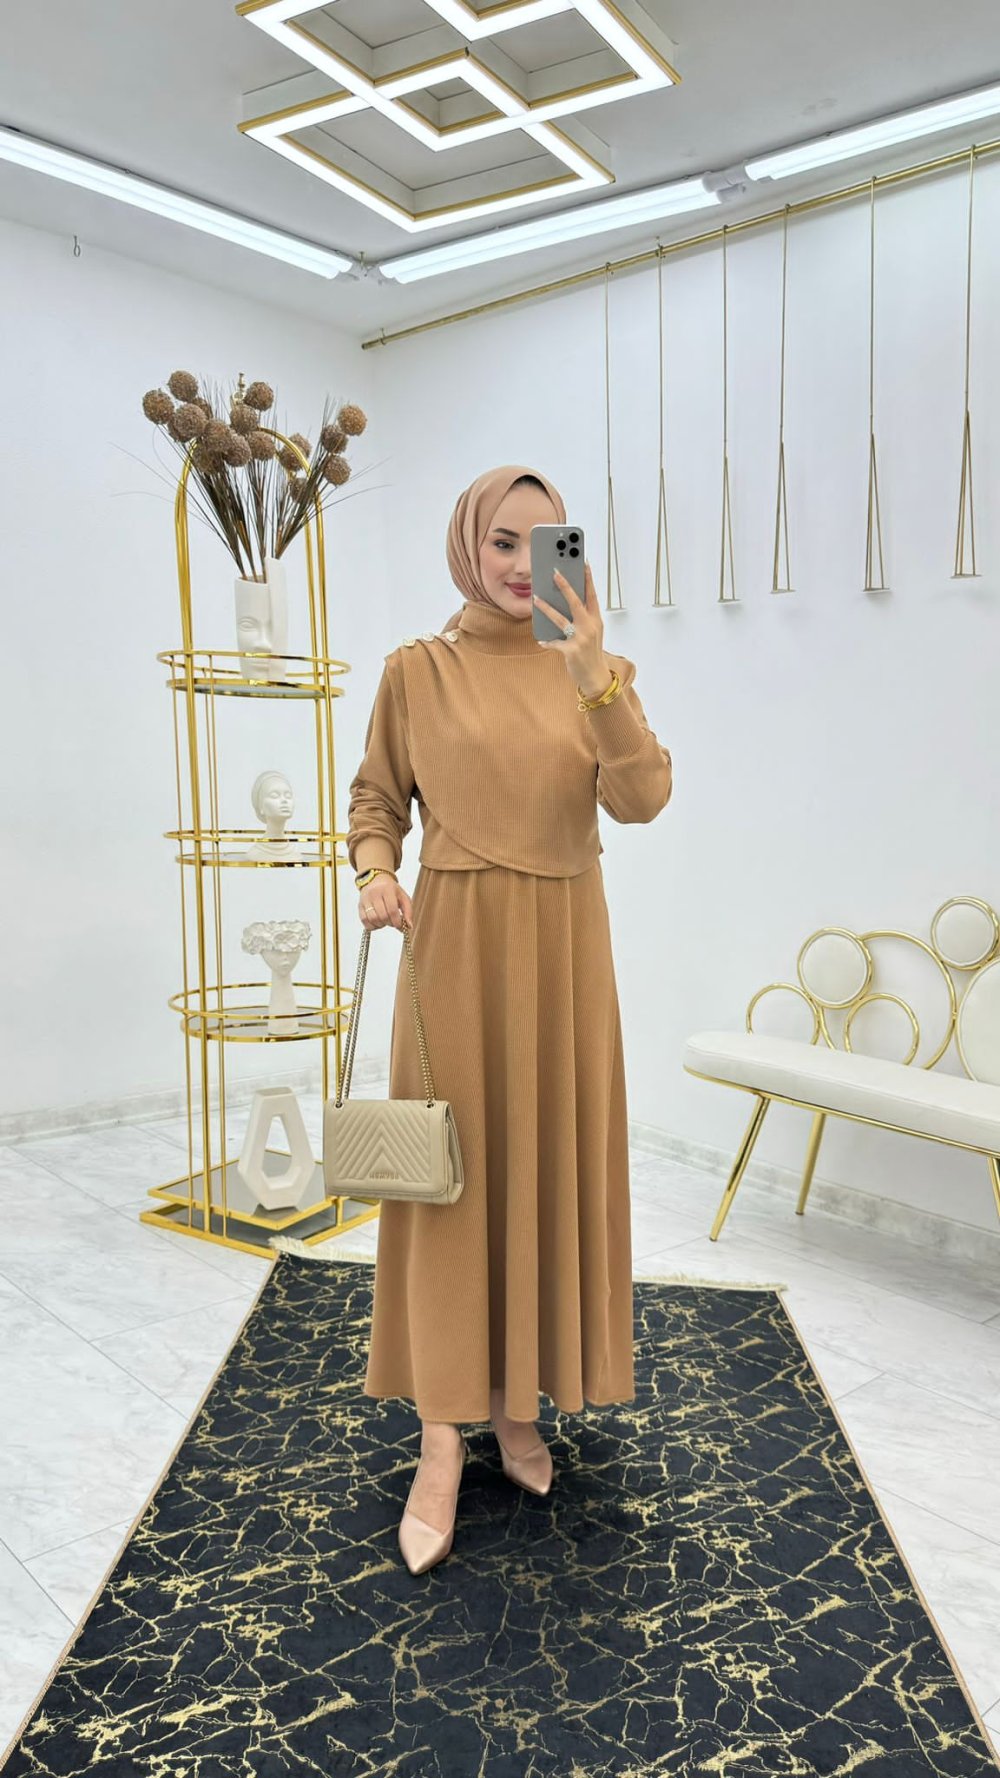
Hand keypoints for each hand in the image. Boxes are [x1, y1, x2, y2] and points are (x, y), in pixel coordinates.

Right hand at [358, 875, 412, 930]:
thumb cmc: (392, 890)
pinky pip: (364, 920)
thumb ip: (408, 911)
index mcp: (387, 889)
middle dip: (389, 923)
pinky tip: (377, 923)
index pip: (392, 910)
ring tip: (385, 922)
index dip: (396, 921)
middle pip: (382, 916)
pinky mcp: (359, 905)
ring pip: (372, 919)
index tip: (400, 926)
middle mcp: (374, 893)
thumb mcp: (403, 897)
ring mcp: (365, 899)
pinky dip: (371, 926)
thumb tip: (409, 926)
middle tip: (393, 923)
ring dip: (381, 925)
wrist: (376, 880)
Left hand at [532, 560, 610, 695]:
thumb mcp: (592, 632)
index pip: (592, 595)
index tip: (584, 563)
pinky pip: (554, 642)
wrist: (596, 677)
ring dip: (547, 608)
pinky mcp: (571, 651)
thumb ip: (583, 618)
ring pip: (561, 619)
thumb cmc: (591, 653)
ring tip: (536, 599)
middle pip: (576, 602)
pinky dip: (547, 641)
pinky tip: (542, 640)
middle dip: (565, 586)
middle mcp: (590, 627)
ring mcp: (581, 639)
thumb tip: (566, 603)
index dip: (588, 579)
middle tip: (555, 573)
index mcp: (596, 620)